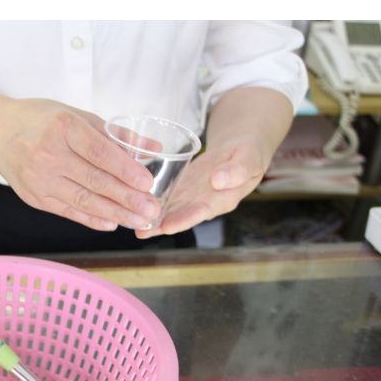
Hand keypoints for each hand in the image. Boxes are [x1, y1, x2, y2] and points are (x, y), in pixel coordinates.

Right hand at [0, 99, 160, 230]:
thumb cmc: (42, 120)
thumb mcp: (77, 116)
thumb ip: (116, 134)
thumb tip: (155, 148)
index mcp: (62, 127)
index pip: (100, 153)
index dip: (126, 170)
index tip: (148, 183)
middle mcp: (48, 154)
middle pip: (95, 181)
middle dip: (127, 198)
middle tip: (152, 209)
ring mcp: (40, 179)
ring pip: (84, 201)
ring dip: (115, 214)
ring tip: (140, 221)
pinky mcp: (35, 198)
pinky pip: (69, 212)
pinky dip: (92, 220)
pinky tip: (113, 223)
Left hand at [134, 136, 267, 238]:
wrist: (241, 149)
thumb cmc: (249, 153)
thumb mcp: (249, 157)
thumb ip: (237, 169)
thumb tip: (219, 180)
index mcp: (223, 199)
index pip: (202, 212)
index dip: (184, 220)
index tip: (167, 226)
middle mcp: (205, 203)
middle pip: (181, 216)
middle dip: (161, 225)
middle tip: (140, 231)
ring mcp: (193, 198)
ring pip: (170, 210)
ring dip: (152, 218)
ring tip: (131, 225)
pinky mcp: (183, 189)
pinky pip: (167, 197)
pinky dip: (152, 202)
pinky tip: (134, 205)